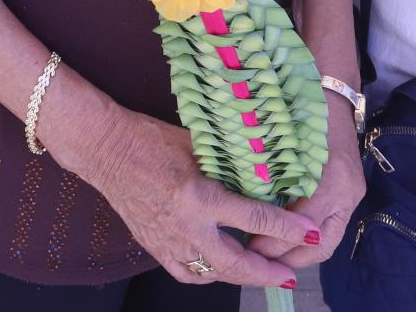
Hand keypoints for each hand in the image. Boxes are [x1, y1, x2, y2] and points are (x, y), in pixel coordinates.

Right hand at [70, 106, 312, 289]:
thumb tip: (267, 175)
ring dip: (241, 275)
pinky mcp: (154, 248)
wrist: (106, 151)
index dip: (286, 228)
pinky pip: (187, 273)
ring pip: (213, 273)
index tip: (309, 232)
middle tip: (290, 275)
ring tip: (262, 272)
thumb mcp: (199, 146)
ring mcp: (168, 242)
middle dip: (268, 272)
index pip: (253, 219)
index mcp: (199, 197)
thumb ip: (230, 165)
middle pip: (237, 263)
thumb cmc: (151, 139)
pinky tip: (220, 269)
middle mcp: (186, 227)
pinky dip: (208, 274)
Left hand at [248, 91, 362, 269]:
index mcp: (327, 176)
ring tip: (270, 256)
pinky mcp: (352, 195)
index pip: (299, 223)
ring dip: (299, 255)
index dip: (273, 241)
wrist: (332, 93)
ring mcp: (353, 194)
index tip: (248, 248)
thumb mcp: (277, 140)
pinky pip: (331, 229)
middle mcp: (345, 189)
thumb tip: (237, 210)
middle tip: (257, 261)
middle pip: (319, 243)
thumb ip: (263, 174)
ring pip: (327, 242)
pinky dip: (308, 240)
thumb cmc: (298, 111)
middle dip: (287, 258)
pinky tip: (286, 242)